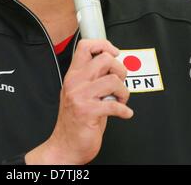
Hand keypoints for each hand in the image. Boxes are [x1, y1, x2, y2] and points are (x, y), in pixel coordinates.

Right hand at [25, 39, 132, 164]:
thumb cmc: (75, 120)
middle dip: (120, 70)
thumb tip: (113, 65)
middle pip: (104, 59)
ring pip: (113, 80)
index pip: (86, 46)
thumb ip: (92, 78)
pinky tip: (124, 113)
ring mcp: (80, 96)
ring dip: (124, 92)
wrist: (64, 146)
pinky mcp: (88, 112)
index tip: (114, 52)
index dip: (104, 45)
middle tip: (119, 82)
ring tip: (120, 100)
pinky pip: (115, 105)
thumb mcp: (79, 92)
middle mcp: (75, 82)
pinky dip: (125, 111)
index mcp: (73, 75)